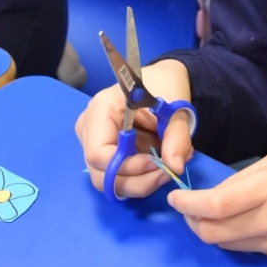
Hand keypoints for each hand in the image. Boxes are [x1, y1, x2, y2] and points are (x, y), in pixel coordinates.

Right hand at [75, 58, 194, 199]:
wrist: (164, 83)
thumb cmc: (164, 87)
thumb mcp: (177, 108)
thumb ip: (177, 137)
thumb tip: (175, 167)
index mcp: (100, 111)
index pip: (98, 154)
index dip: (128, 166)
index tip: (158, 163)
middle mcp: (89, 131)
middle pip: (101, 175)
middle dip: (138, 181)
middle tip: (168, 172)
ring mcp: (95, 145)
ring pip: (111, 183)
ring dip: (142, 183)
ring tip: (169, 169)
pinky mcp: (106, 156)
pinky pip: (119, 179)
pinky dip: (142, 180)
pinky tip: (161, 168)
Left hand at [166, 148, 266, 263]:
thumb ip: (247, 179)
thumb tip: (213, 195)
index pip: (214, 206)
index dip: (187, 204)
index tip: (176, 197)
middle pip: (213, 233)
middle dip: (193, 221)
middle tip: (190, 208)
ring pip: (229, 245)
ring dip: (214, 231)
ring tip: (216, 213)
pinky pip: (253, 250)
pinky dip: (243, 237)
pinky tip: (252, 222)